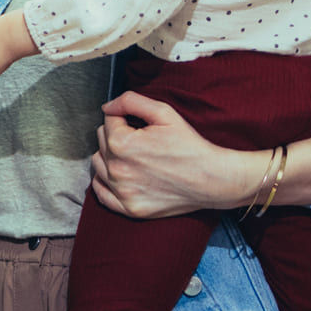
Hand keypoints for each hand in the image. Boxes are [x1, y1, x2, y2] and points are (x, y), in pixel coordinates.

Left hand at [90, 92, 258, 217]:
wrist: (212, 179)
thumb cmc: (189, 145)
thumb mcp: (164, 112)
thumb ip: (130, 101)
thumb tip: (107, 107)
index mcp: (122, 144)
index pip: (107, 120)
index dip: (124, 118)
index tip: (139, 124)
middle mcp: (117, 170)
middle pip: (101, 141)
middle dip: (117, 135)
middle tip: (141, 139)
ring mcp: (122, 192)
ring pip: (98, 165)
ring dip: (110, 157)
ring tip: (134, 156)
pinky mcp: (129, 209)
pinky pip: (101, 194)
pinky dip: (105, 183)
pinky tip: (120, 175)